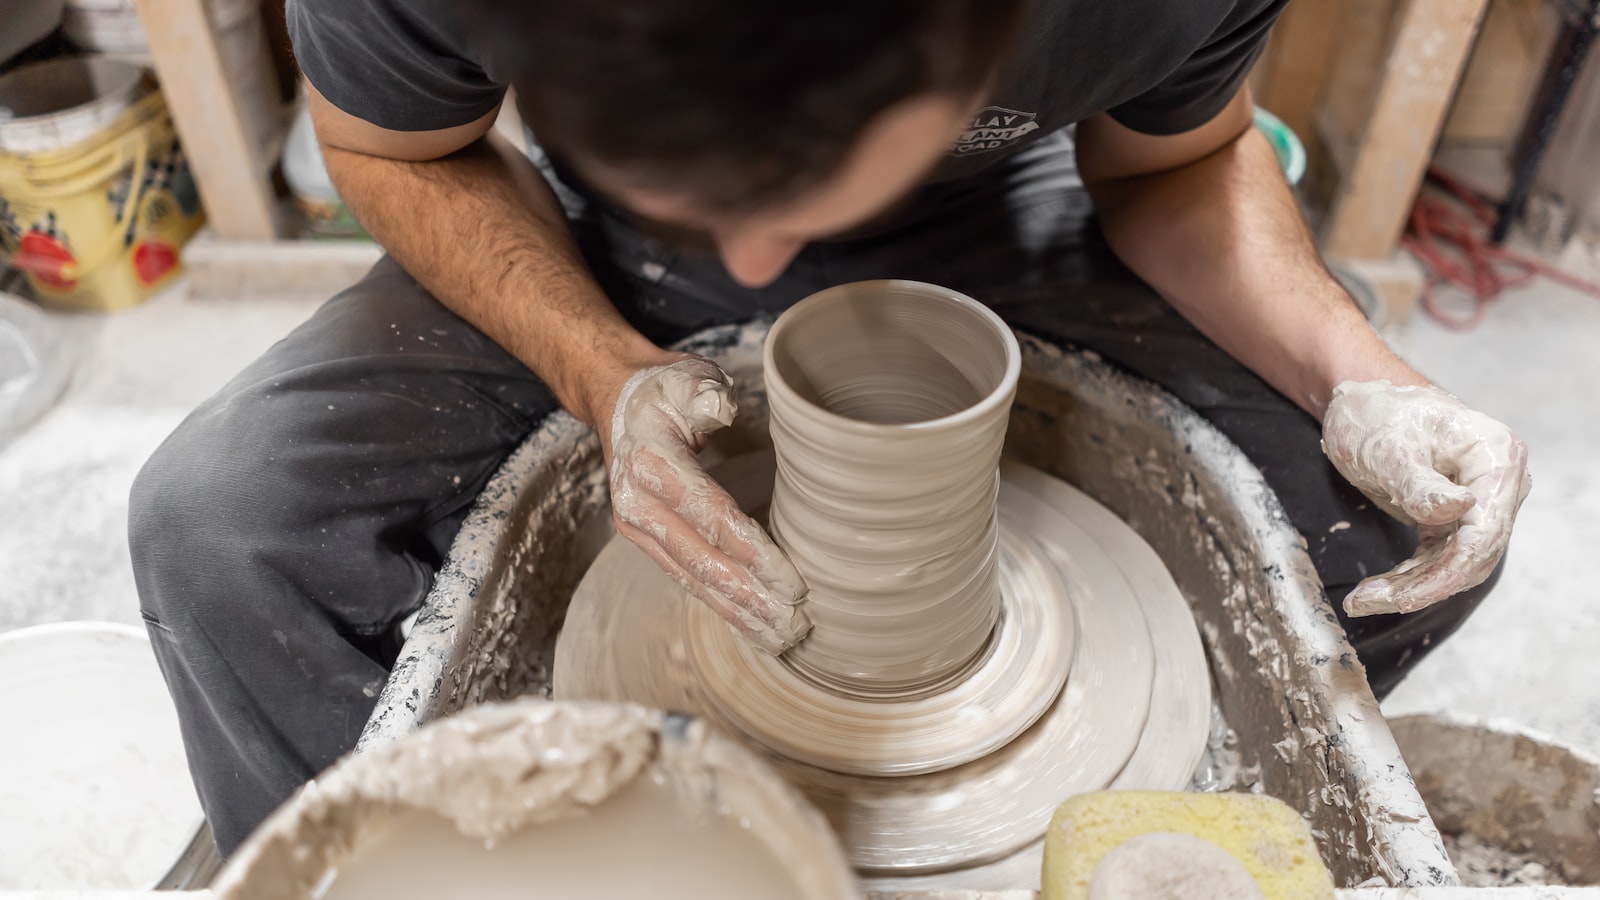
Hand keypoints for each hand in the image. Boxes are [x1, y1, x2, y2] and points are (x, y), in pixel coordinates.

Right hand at [600, 357, 810, 651]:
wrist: (617, 404)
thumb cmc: (663, 392)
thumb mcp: (684, 378)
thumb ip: (703, 393)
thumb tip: (722, 410)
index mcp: (651, 464)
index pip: (711, 516)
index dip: (753, 552)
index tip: (793, 581)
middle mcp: (638, 505)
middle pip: (703, 561)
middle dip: (751, 598)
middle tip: (796, 626)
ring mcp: (639, 529)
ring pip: (694, 579)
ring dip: (738, 612)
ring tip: (781, 639)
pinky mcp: (648, 542)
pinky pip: (687, 578)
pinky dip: (721, 604)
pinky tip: (750, 626)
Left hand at [1321, 380, 1530, 616]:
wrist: (1359, 398)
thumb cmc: (1374, 411)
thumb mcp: (1387, 446)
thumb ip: (1420, 483)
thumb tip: (1457, 510)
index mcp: (1497, 457)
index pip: (1486, 531)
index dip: (1449, 571)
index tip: (1404, 595)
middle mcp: (1498, 482)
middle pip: (1475, 554)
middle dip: (1424, 585)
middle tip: (1368, 600)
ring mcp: (1480, 501)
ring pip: (1456, 563)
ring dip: (1412, 586)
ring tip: (1362, 598)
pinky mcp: (1455, 516)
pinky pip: (1439, 557)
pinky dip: (1410, 576)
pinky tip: (1375, 590)